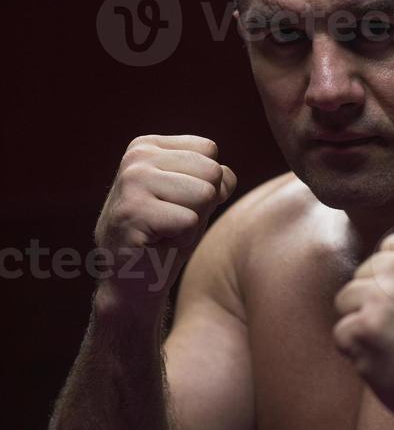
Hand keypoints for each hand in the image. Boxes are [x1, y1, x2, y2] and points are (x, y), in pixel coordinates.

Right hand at [94, 134, 235, 315]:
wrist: (131, 282)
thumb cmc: (166, 238)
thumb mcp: (194, 199)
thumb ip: (213, 178)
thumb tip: (225, 177)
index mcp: (147, 147)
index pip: (209, 150)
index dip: (207, 183)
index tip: (177, 203)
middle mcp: (136, 158)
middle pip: (211, 171)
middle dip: (202, 204)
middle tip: (172, 222)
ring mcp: (132, 182)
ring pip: (204, 194)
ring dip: (193, 223)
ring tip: (166, 231)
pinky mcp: (133, 211)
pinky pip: (190, 221)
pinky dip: (183, 239)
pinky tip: (158, 244)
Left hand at [333, 229, 393, 429]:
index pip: (389, 250)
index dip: (393, 280)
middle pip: (365, 274)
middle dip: (377, 302)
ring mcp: (381, 296)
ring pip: (347, 300)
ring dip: (363, 325)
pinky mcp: (363, 328)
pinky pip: (342, 333)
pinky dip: (357, 353)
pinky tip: (386, 363)